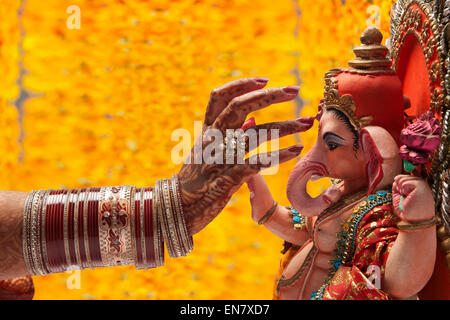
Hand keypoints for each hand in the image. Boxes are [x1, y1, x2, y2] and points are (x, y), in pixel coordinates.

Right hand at [178, 78, 313, 234]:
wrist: (178, 208)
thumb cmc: (196, 181)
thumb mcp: (206, 153)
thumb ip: (228, 135)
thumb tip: (251, 119)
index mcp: (208, 131)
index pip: (219, 97)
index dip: (241, 84)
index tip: (265, 80)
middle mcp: (213, 139)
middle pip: (239, 106)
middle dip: (269, 96)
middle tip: (295, 90)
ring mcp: (220, 157)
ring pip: (255, 133)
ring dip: (283, 126)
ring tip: (306, 122)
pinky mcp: (227, 177)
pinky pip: (256, 162)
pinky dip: (277, 155)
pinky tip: (295, 151)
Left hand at [392, 174, 434, 221]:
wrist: (414, 221)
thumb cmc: (407, 212)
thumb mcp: (399, 197)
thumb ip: (398, 187)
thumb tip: (396, 178)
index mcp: (418, 187)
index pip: (405, 177)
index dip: (399, 182)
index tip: (402, 194)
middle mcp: (421, 184)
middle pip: (402, 177)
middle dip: (399, 187)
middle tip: (405, 197)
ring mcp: (422, 184)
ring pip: (402, 178)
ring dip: (400, 189)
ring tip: (407, 197)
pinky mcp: (421, 185)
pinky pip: (404, 182)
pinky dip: (402, 189)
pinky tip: (408, 195)